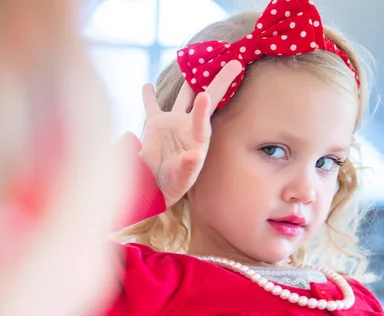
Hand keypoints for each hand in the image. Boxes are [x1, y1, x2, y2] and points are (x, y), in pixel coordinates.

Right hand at [139, 60, 241, 206]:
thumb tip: (196, 155)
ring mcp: (173, 123)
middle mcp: (189, 127)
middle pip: (206, 99)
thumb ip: (188, 166)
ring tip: (195, 62)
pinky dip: (149, 96)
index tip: (204, 95)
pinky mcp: (156, 125)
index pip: (201, 121)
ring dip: (189, 81)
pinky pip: (152, 106)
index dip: (202, 109)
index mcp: (197, 140)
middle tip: (235, 62)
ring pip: (183, 97)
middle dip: (220, 81)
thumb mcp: (181, 178)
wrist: (156, 186)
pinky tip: (147, 85)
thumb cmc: (173, 184)